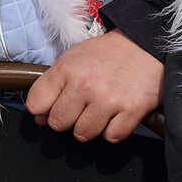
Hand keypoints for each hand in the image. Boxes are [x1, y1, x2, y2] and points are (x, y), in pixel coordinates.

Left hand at [23, 30, 162, 142]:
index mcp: (67, 69)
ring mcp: (109, 99)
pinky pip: (111, 137)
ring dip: (90, 126)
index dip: (42, 109)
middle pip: (58, 123)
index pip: (35, 104)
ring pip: (83, 134)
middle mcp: (85, 85)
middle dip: (66, 119)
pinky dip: (113, 130)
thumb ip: (51, 85)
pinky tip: (116, 115)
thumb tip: (39, 118)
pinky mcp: (132, 110)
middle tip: (80, 108)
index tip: (53, 106)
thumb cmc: (106, 54)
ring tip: (99, 110)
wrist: (146, 44)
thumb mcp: (72, 59)